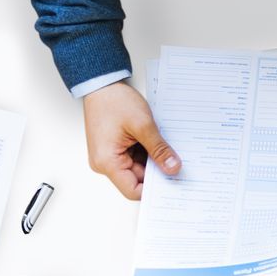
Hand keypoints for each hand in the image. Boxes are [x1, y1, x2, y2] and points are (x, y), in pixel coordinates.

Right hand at [82, 81, 177, 199]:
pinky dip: (147, 152)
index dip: (154, 189)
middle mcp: (105, 163)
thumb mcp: (143, 125)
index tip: (173, 182)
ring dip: (152, 160)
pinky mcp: (114, 149)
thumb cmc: (113, 101)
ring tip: (164, 148)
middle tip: (175, 164)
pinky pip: (135, 158)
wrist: (101, 84)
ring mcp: (109, 156)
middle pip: (136, 180)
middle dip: (156, 172)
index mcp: (107, 162)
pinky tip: (156, 144)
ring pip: (138, 168)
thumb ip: (159, 150)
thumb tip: (172, 168)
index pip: (133, 190)